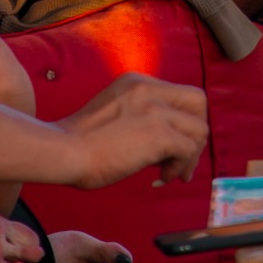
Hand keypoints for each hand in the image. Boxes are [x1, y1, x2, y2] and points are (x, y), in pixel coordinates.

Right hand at [56, 71, 208, 186]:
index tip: (167, 147)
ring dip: (189, 156)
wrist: (62, 151)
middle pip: (198, 102)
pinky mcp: (159, 133)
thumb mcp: (111, 115)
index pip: (178, 94)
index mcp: (136, 82)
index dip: (180, 121)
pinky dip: (179, 168)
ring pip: (200, 128)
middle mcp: (149, 89)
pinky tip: (159, 179)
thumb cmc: (77, 145)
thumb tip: (164, 144)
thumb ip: (137, 118)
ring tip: (168, 174)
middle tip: (180, 159)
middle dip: (195, 132)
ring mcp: (156, 109)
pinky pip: (189, 149)